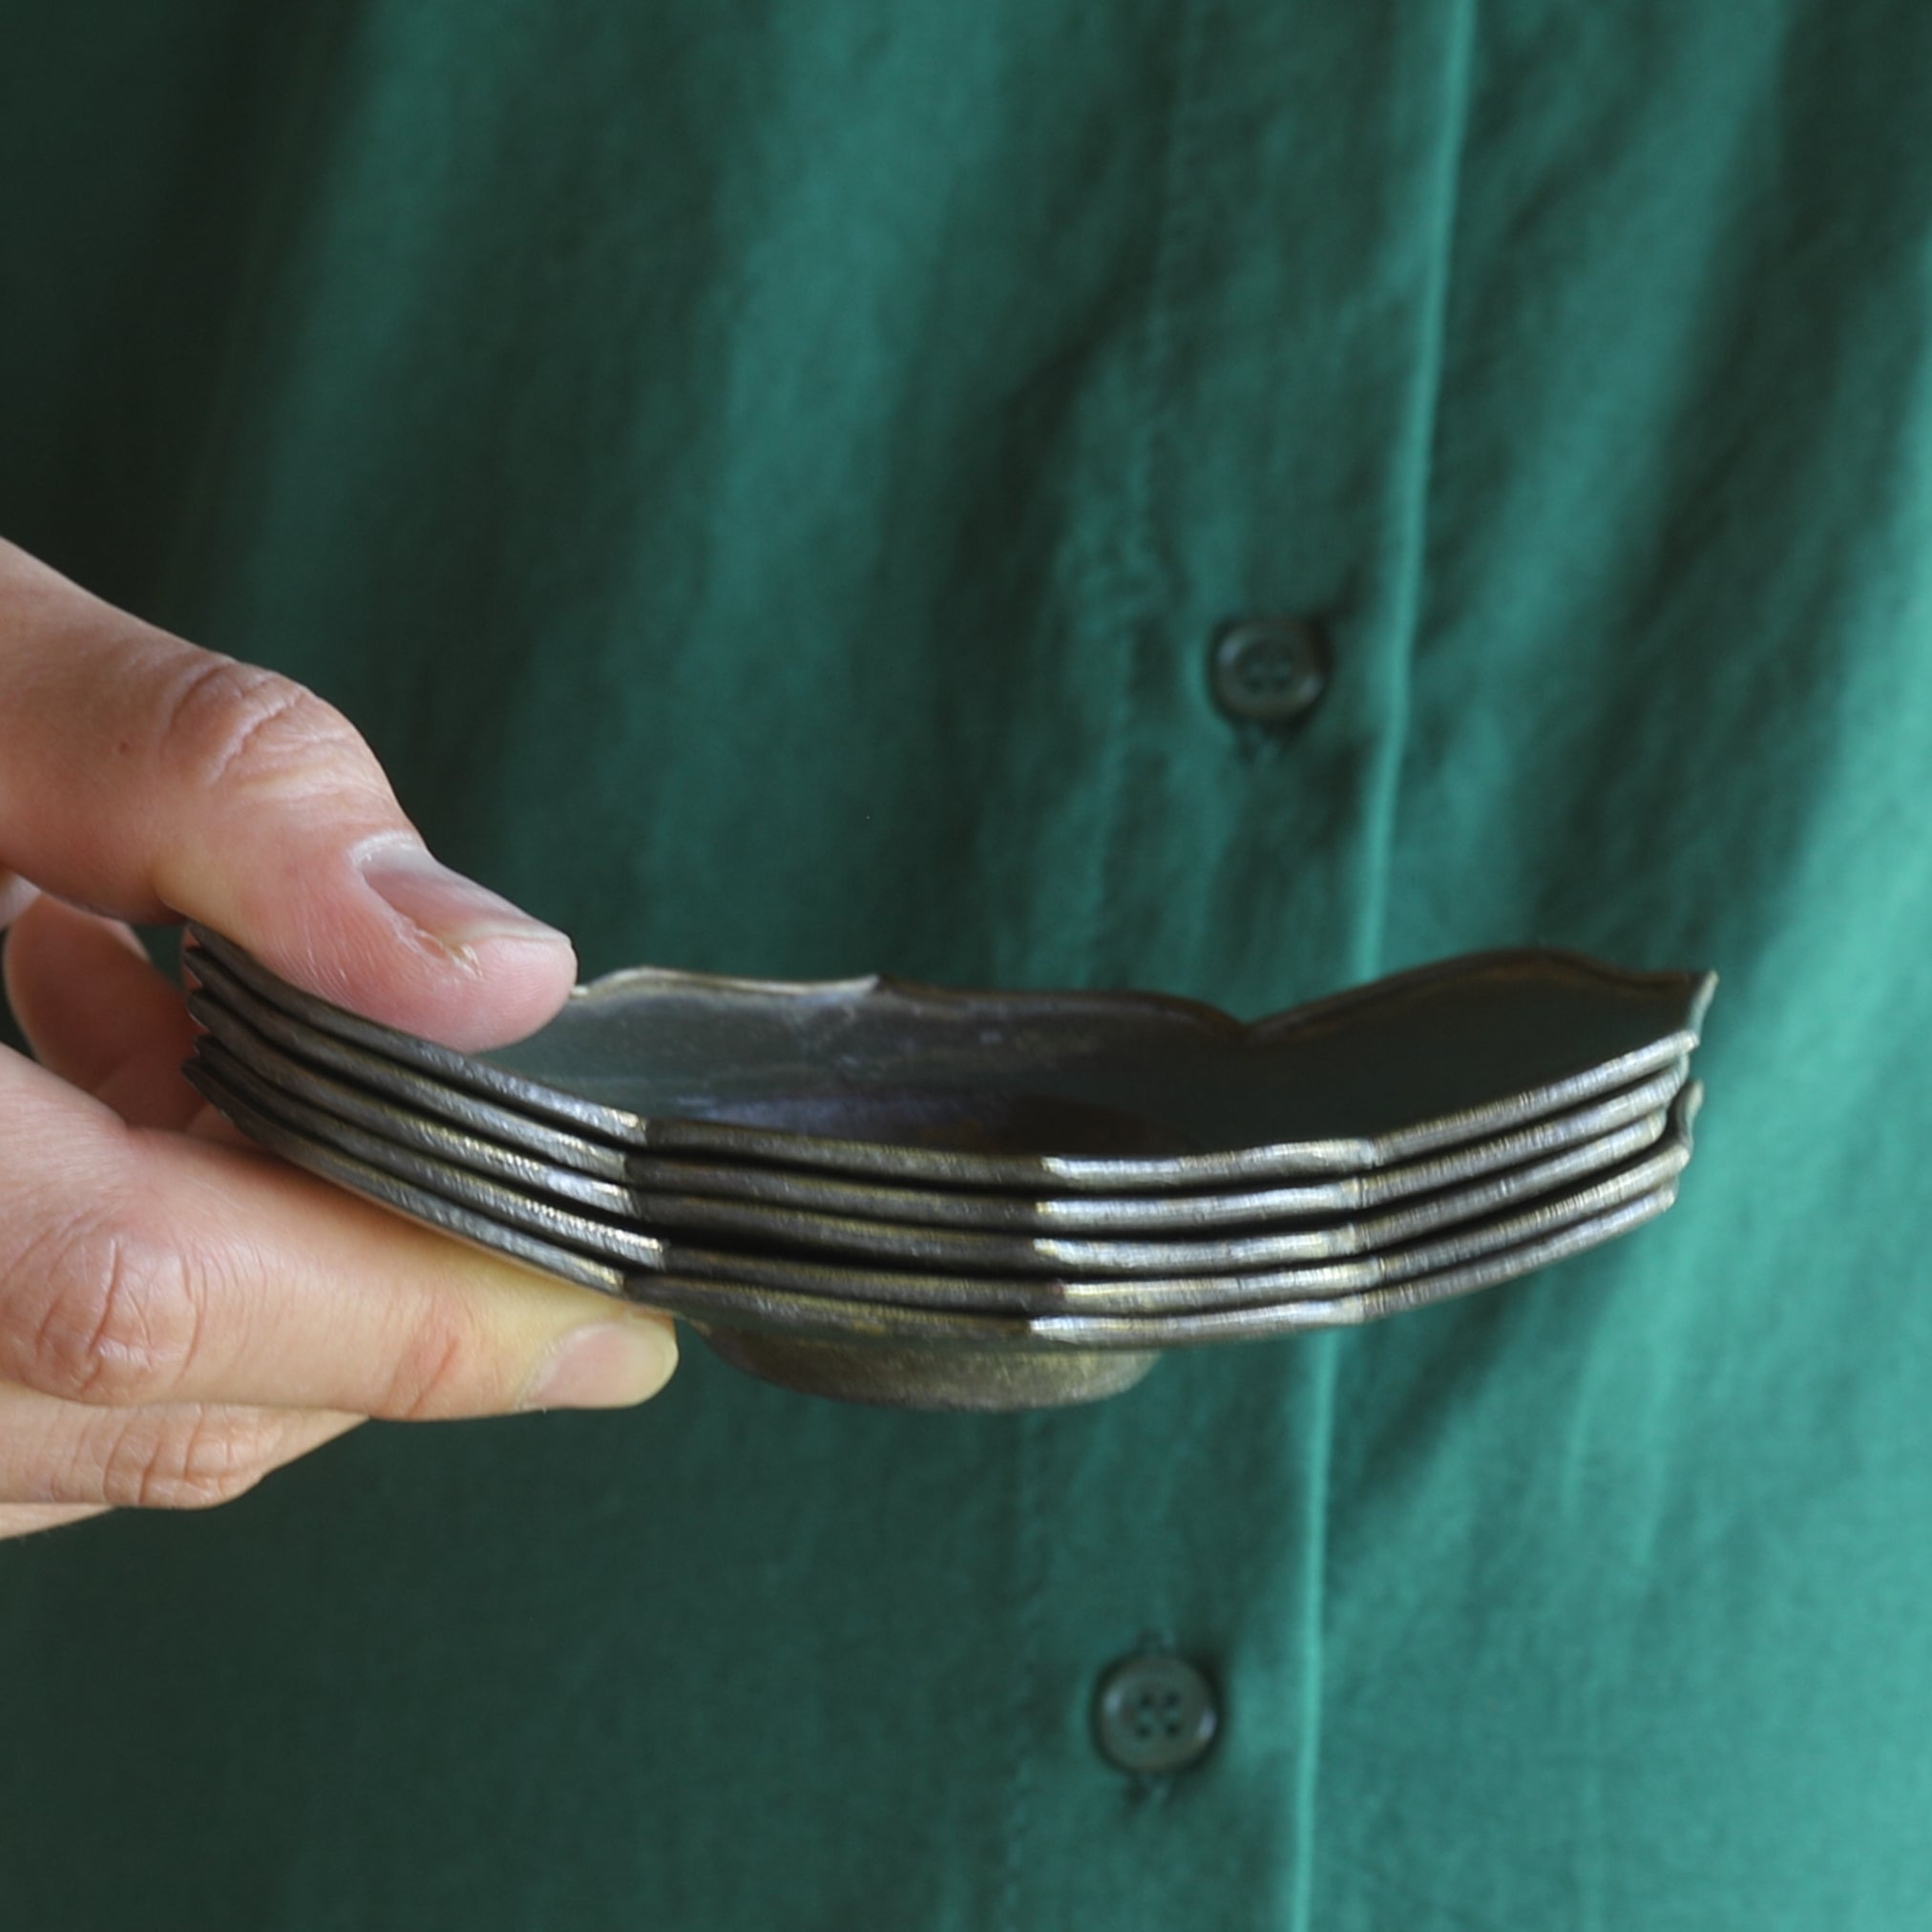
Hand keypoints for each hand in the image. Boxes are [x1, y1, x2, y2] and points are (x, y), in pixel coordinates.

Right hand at [0, 538, 675, 1541]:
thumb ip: (215, 794)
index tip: (616, 1333)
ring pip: (51, 1440)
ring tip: (233, 1065)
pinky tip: (108, 1097)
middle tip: (510, 1209)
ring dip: (240, 1295)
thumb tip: (494, 975)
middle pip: (119, 1399)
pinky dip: (113, 1294)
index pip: (130, 1293)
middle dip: (363, 1317)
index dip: (406, 1325)